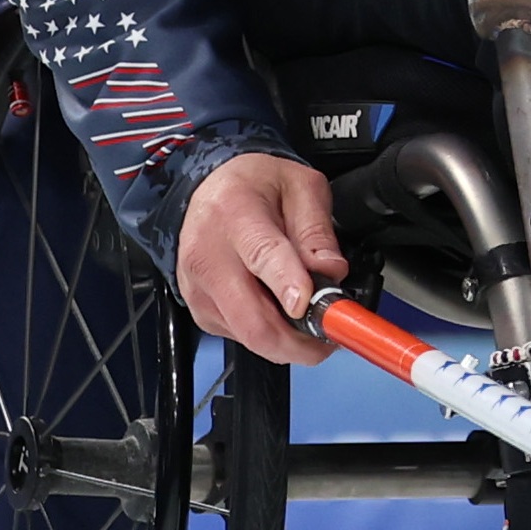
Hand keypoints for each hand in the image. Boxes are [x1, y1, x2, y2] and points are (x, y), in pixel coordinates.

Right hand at [177, 151, 342, 367]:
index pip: (262, 256)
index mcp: (236, 213)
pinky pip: (239, 336)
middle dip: (299, 343)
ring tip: (309, 322)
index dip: (288, 285)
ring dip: (287, 342)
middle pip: (252, 319)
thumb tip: (331, 273)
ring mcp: (199, 287)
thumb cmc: (252, 187)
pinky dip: (268, 335)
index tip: (311, 305)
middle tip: (330, 337)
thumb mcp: (299, 187)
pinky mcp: (199, 309)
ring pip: (249, 337)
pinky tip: (278, 311)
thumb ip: (317, 231)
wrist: (205, 190)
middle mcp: (208, 254)